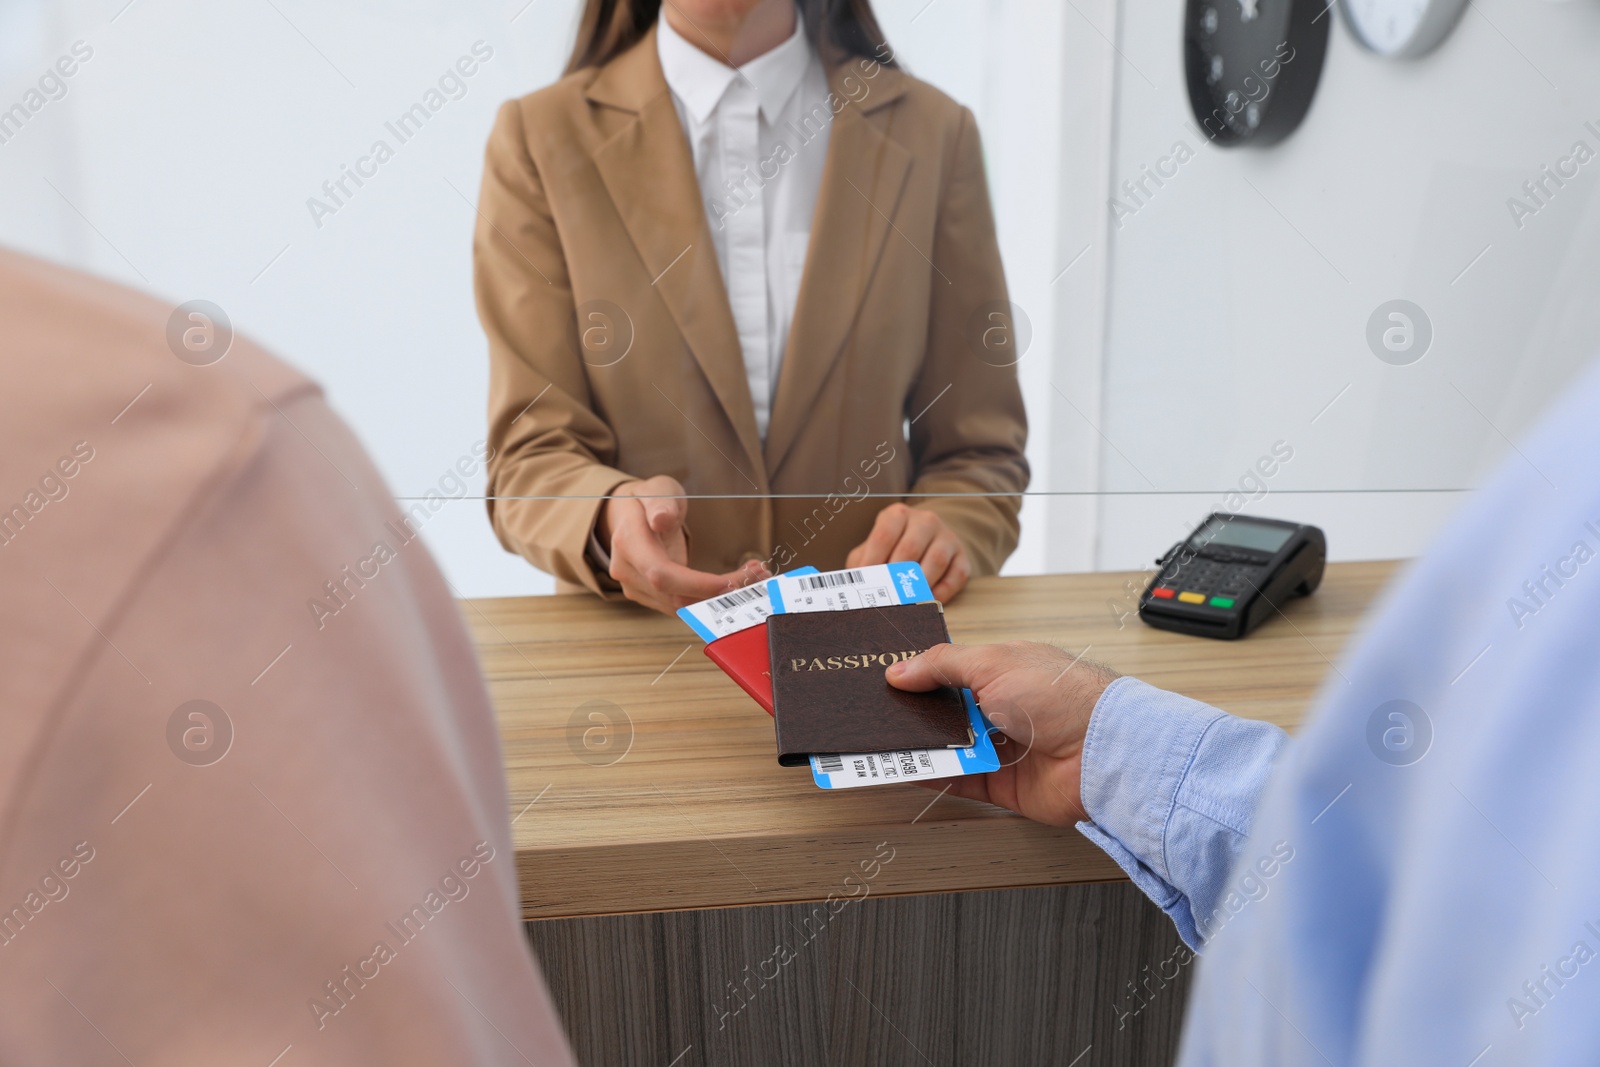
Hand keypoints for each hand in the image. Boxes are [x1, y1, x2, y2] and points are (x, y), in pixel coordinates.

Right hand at [597, 475, 767, 613]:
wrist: (627, 514)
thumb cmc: (648, 499)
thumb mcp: (657, 489)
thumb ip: (660, 503)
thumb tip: (661, 519)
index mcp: (629, 544)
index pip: (662, 575)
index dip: (698, 585)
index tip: (733, 582)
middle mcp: (628, 572)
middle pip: (677, 597)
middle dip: (721, 593)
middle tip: (759, 575)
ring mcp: (637, 588)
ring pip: (683, 607)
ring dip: (721, 598)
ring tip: (754, 577)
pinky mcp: (650, 596)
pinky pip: (683, 605)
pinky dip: (711, 599)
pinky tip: (736, 585)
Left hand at [846, 503, 969, 602]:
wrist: (929, 539)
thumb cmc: (894, 547)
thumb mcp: (874, 548)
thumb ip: (862, 563)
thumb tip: (853, 587)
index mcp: (898, 515)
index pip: (884, 535)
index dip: (873, 560)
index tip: (866, 582)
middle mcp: (925, 521)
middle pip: (910, 548)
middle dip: (896, 575)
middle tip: (886, 596)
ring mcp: (947, 536)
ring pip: (936, 560)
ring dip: (920, 584)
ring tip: (907, 602)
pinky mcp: (962, 556)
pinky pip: (957, 574)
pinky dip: (943, 591)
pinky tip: (929, 601)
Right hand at [886, 642, 1118, 826]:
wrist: (1101, 752)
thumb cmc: (1061, 696)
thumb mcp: (992, 663)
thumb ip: (941, 665)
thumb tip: (900, 670)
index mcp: (1004, 671)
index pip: (952, 670)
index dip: (920, 673)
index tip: (885, 676)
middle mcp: (1002, 708)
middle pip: (946, 710)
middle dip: (914, 711)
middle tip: (873, 710)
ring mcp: (1001, 747)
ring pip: (948, 746)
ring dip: (918, 743)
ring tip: (879, 739)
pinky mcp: (1001, 784)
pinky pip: (958, 780)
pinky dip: (932, 776)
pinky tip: (905, 768)